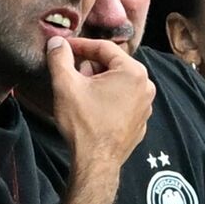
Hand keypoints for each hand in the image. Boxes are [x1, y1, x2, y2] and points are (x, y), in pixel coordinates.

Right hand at [46, 36, 154, 165]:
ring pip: (119, 82)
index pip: (105, 48)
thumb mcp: (66, 86)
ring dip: (100, 82)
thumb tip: (57, 42)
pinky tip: (94, 107)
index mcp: (133, 71)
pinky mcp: (142, 118)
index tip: (64, 48)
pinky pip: (124, 99)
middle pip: (114, 65)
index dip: (81, 46)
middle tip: (72, 74)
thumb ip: (60, 59)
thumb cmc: (84, 123)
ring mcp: (147, 103)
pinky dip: (109, 98)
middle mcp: (147, 85)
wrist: (97, 161)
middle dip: (91, 66)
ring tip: (82, 92)